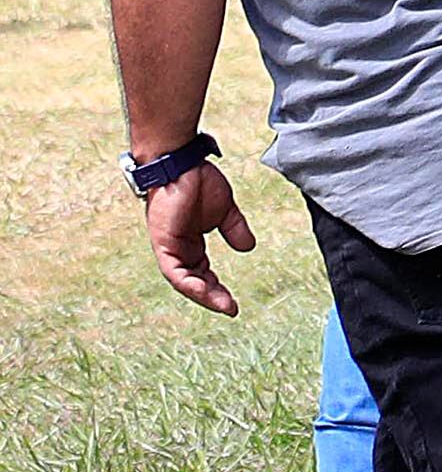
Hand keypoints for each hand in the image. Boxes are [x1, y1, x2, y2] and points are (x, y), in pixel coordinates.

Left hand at [145, 163, 253, 316]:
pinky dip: (189, 283)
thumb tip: (248, 247)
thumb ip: (234, 229)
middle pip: (193, 280)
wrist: (181, 163)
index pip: (202, 272)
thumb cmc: (199, 180)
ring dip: (203, 295)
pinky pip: (174, 271)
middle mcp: (177, 249)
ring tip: (224, 305)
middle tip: (231, 308)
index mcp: (189, 242)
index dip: (217, 288)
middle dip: (212, 296)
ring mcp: (168, 247)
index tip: (234, 302)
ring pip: (183, 281)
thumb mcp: (225, 210)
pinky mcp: (163, 243)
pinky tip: (205, 290)